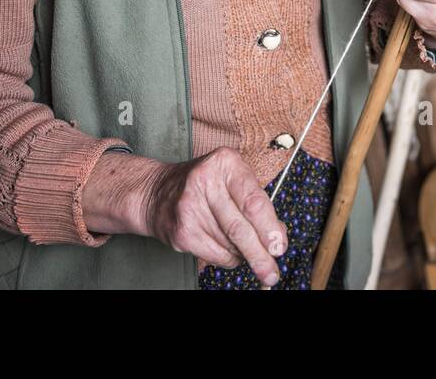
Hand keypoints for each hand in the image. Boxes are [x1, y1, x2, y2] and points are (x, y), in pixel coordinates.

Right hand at [143, 147, 287, 285]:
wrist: (156, 193)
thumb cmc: (204, 185)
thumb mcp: (233, 180)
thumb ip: (257, 203)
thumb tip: (278, 236)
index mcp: (226, 163)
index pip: (253, 201)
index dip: (269, 228)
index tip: (279, 246)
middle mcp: (206, 182)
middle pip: (240, 228)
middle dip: (259, 254)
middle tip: (271, 272)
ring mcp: (190, 208)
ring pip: (230, 245)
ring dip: (245, 255)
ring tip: (250, 253)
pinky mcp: (182, 232)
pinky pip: (216, 255)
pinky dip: (229, 258)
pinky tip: (230, 251)